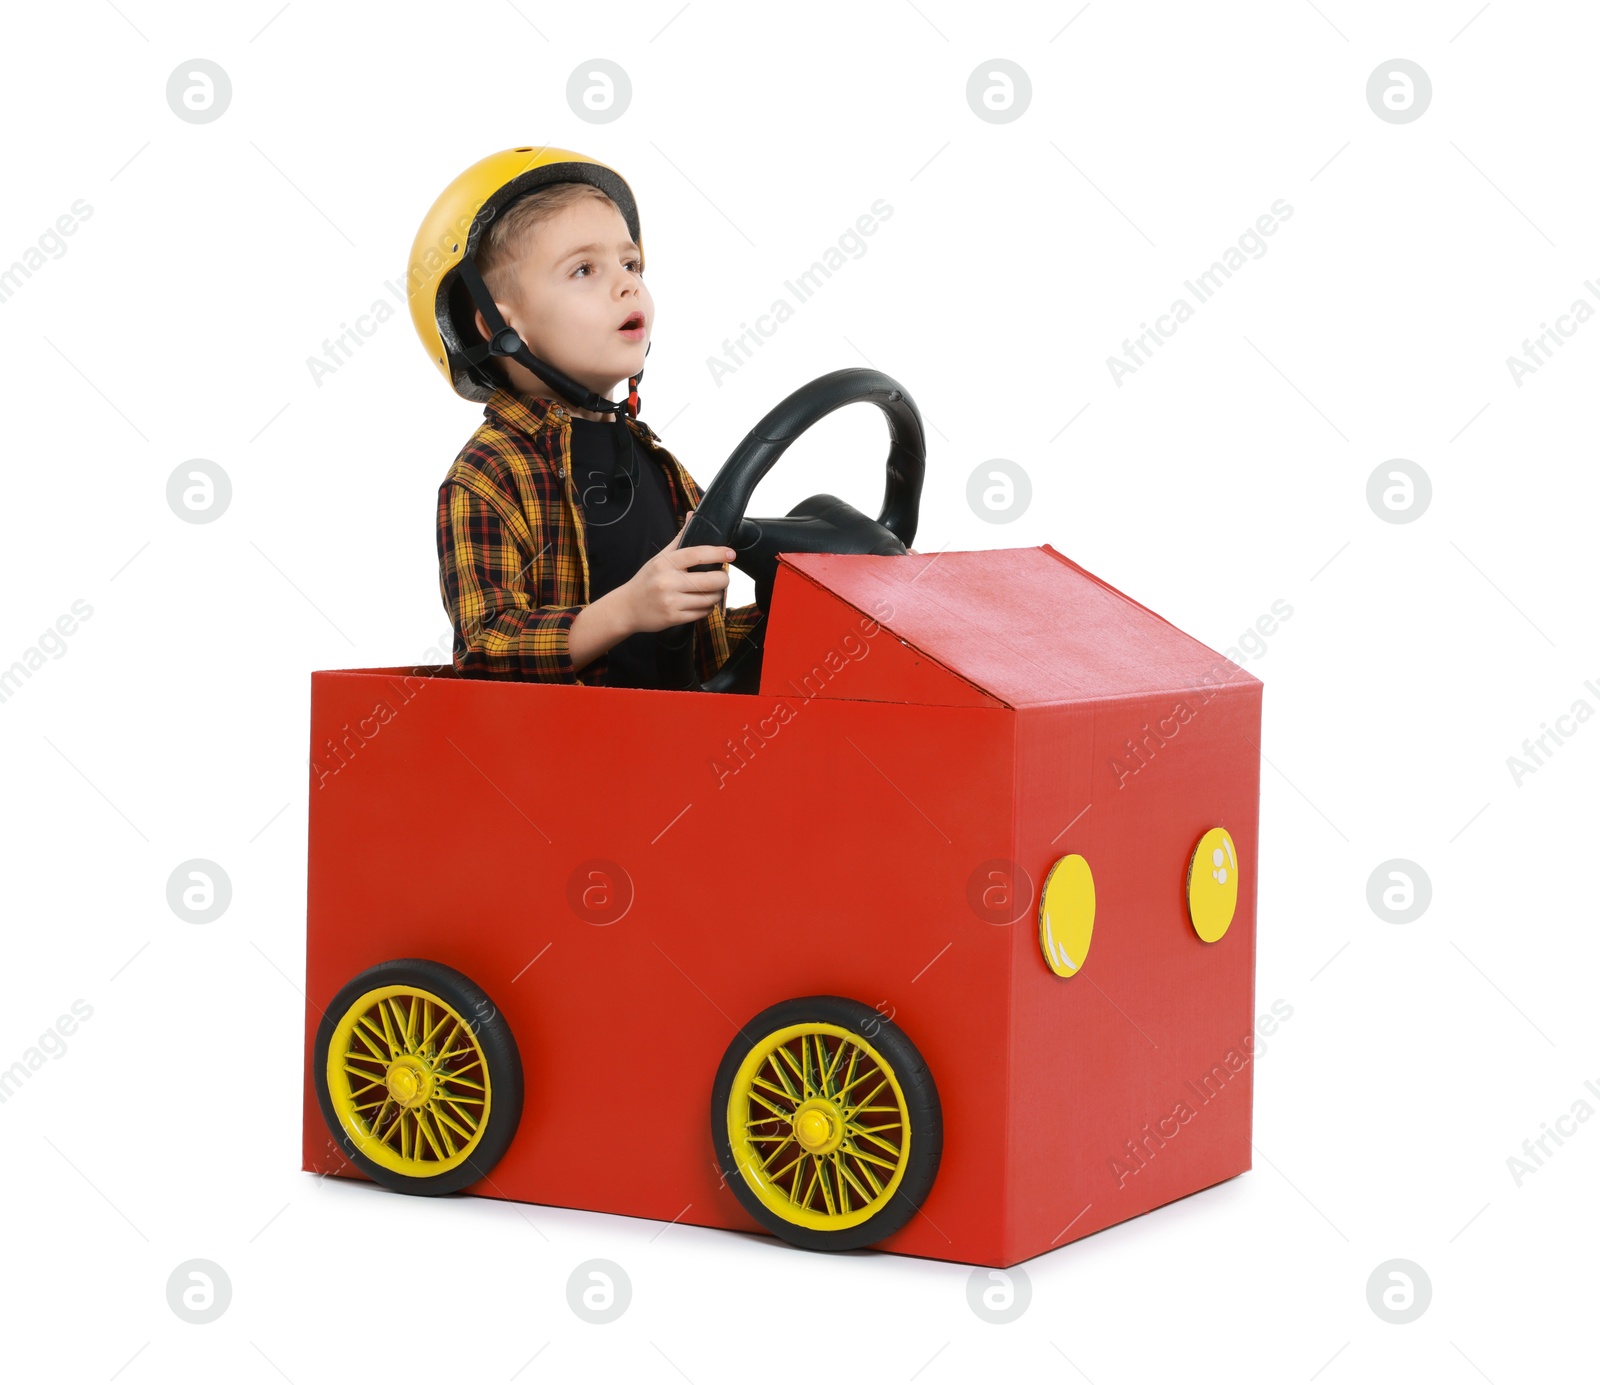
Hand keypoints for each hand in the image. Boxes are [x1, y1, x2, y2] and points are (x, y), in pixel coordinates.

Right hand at [622, 509, 737, 632]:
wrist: (626, 608)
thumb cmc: (647, 580)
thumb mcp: (659, 558)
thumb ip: (679, 538)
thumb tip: (692, 514)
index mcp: (665, 563)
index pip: (697, 554)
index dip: (717, 553)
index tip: (731, 554)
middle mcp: (667, 582)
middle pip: (710, 580)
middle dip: (723, 579)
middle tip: (722, 577)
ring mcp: (670, 601)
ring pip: (709, 599)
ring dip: (716, 595)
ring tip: (712, 591)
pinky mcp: (673, 618)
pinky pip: (702, 613)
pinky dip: (707, 608)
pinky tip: (702, 603)